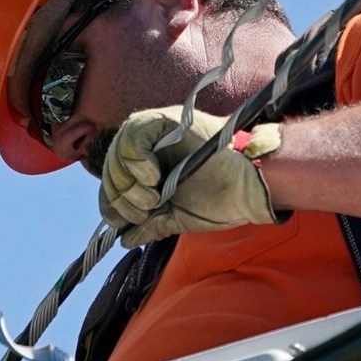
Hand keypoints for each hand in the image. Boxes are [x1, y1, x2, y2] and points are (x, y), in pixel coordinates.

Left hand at [100, 106, 282, 247]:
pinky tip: (154, 176)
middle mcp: (150, 145)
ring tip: (155, 196)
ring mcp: (157, 130)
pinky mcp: (165, 120)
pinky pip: (132, 135)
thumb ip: (152, 224)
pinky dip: (136, 161)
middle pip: (111, 167)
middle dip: (123, 197)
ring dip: (130, 183)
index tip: (129, 221)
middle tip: (148, 208)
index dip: (112, 203)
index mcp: (150, 166)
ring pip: (118, 152)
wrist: (249, 187)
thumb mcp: (179, 216)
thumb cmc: (222, 199)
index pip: (113, 181)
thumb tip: (126, 240)